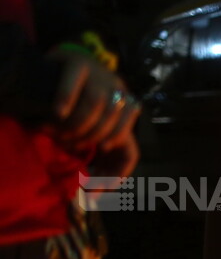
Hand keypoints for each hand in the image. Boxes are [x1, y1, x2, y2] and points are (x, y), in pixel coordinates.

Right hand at [47, 48, 139, 182]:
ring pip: (97, 105)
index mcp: (126, 118)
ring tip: (61, 133)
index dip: (117, 172)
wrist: (52, 67)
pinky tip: (57, 113)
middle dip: (91, 140)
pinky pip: (75, 83)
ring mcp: (101, 75)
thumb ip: (93, 156)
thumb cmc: (71, 110)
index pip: (131, 152)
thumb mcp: (87, 136)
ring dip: (78, 125)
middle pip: (115, 127)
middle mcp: (120, 94)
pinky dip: (66, 99)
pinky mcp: (78, 61)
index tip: (98, 186)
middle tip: (71, 147)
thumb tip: (95, 196)